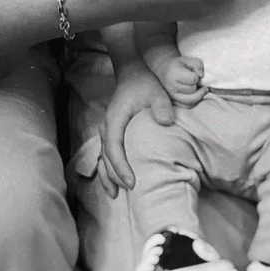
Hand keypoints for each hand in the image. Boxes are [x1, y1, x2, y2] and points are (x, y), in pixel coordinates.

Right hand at [96, 60, 173, 197]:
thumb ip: (161, 105)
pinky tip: (114, 183)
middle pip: (106, 156)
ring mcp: (107, 130)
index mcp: (115, 119)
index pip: (114, 147)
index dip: (121, 167)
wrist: (132, 74)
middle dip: (114, 176)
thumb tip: (166, 122)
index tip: (131, 182)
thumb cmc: (143, 84)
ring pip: (103, 158)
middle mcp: (107, 126)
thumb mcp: (155, 91)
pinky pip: (106, 155)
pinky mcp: (111, 133)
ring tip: (115, 196)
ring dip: (107, 176)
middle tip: (129, 191)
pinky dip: (108, 170)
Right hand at [158, 54, 205, 106]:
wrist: (163, 71)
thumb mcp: (187, 59)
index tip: (194, 73)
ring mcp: (172, 96)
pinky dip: (194, 101)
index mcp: (174, 74)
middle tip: (194, 80)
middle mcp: (171, 87)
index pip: (193, 79)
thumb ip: (197, 64)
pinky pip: (188, 106)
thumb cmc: (177, 65)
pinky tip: (194, 94)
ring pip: (191, 101)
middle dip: (196, 85)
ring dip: (197, 94)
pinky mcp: (173, 102)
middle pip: (192, 89)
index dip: (197, 76)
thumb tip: (201, 76)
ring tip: (199, 88)